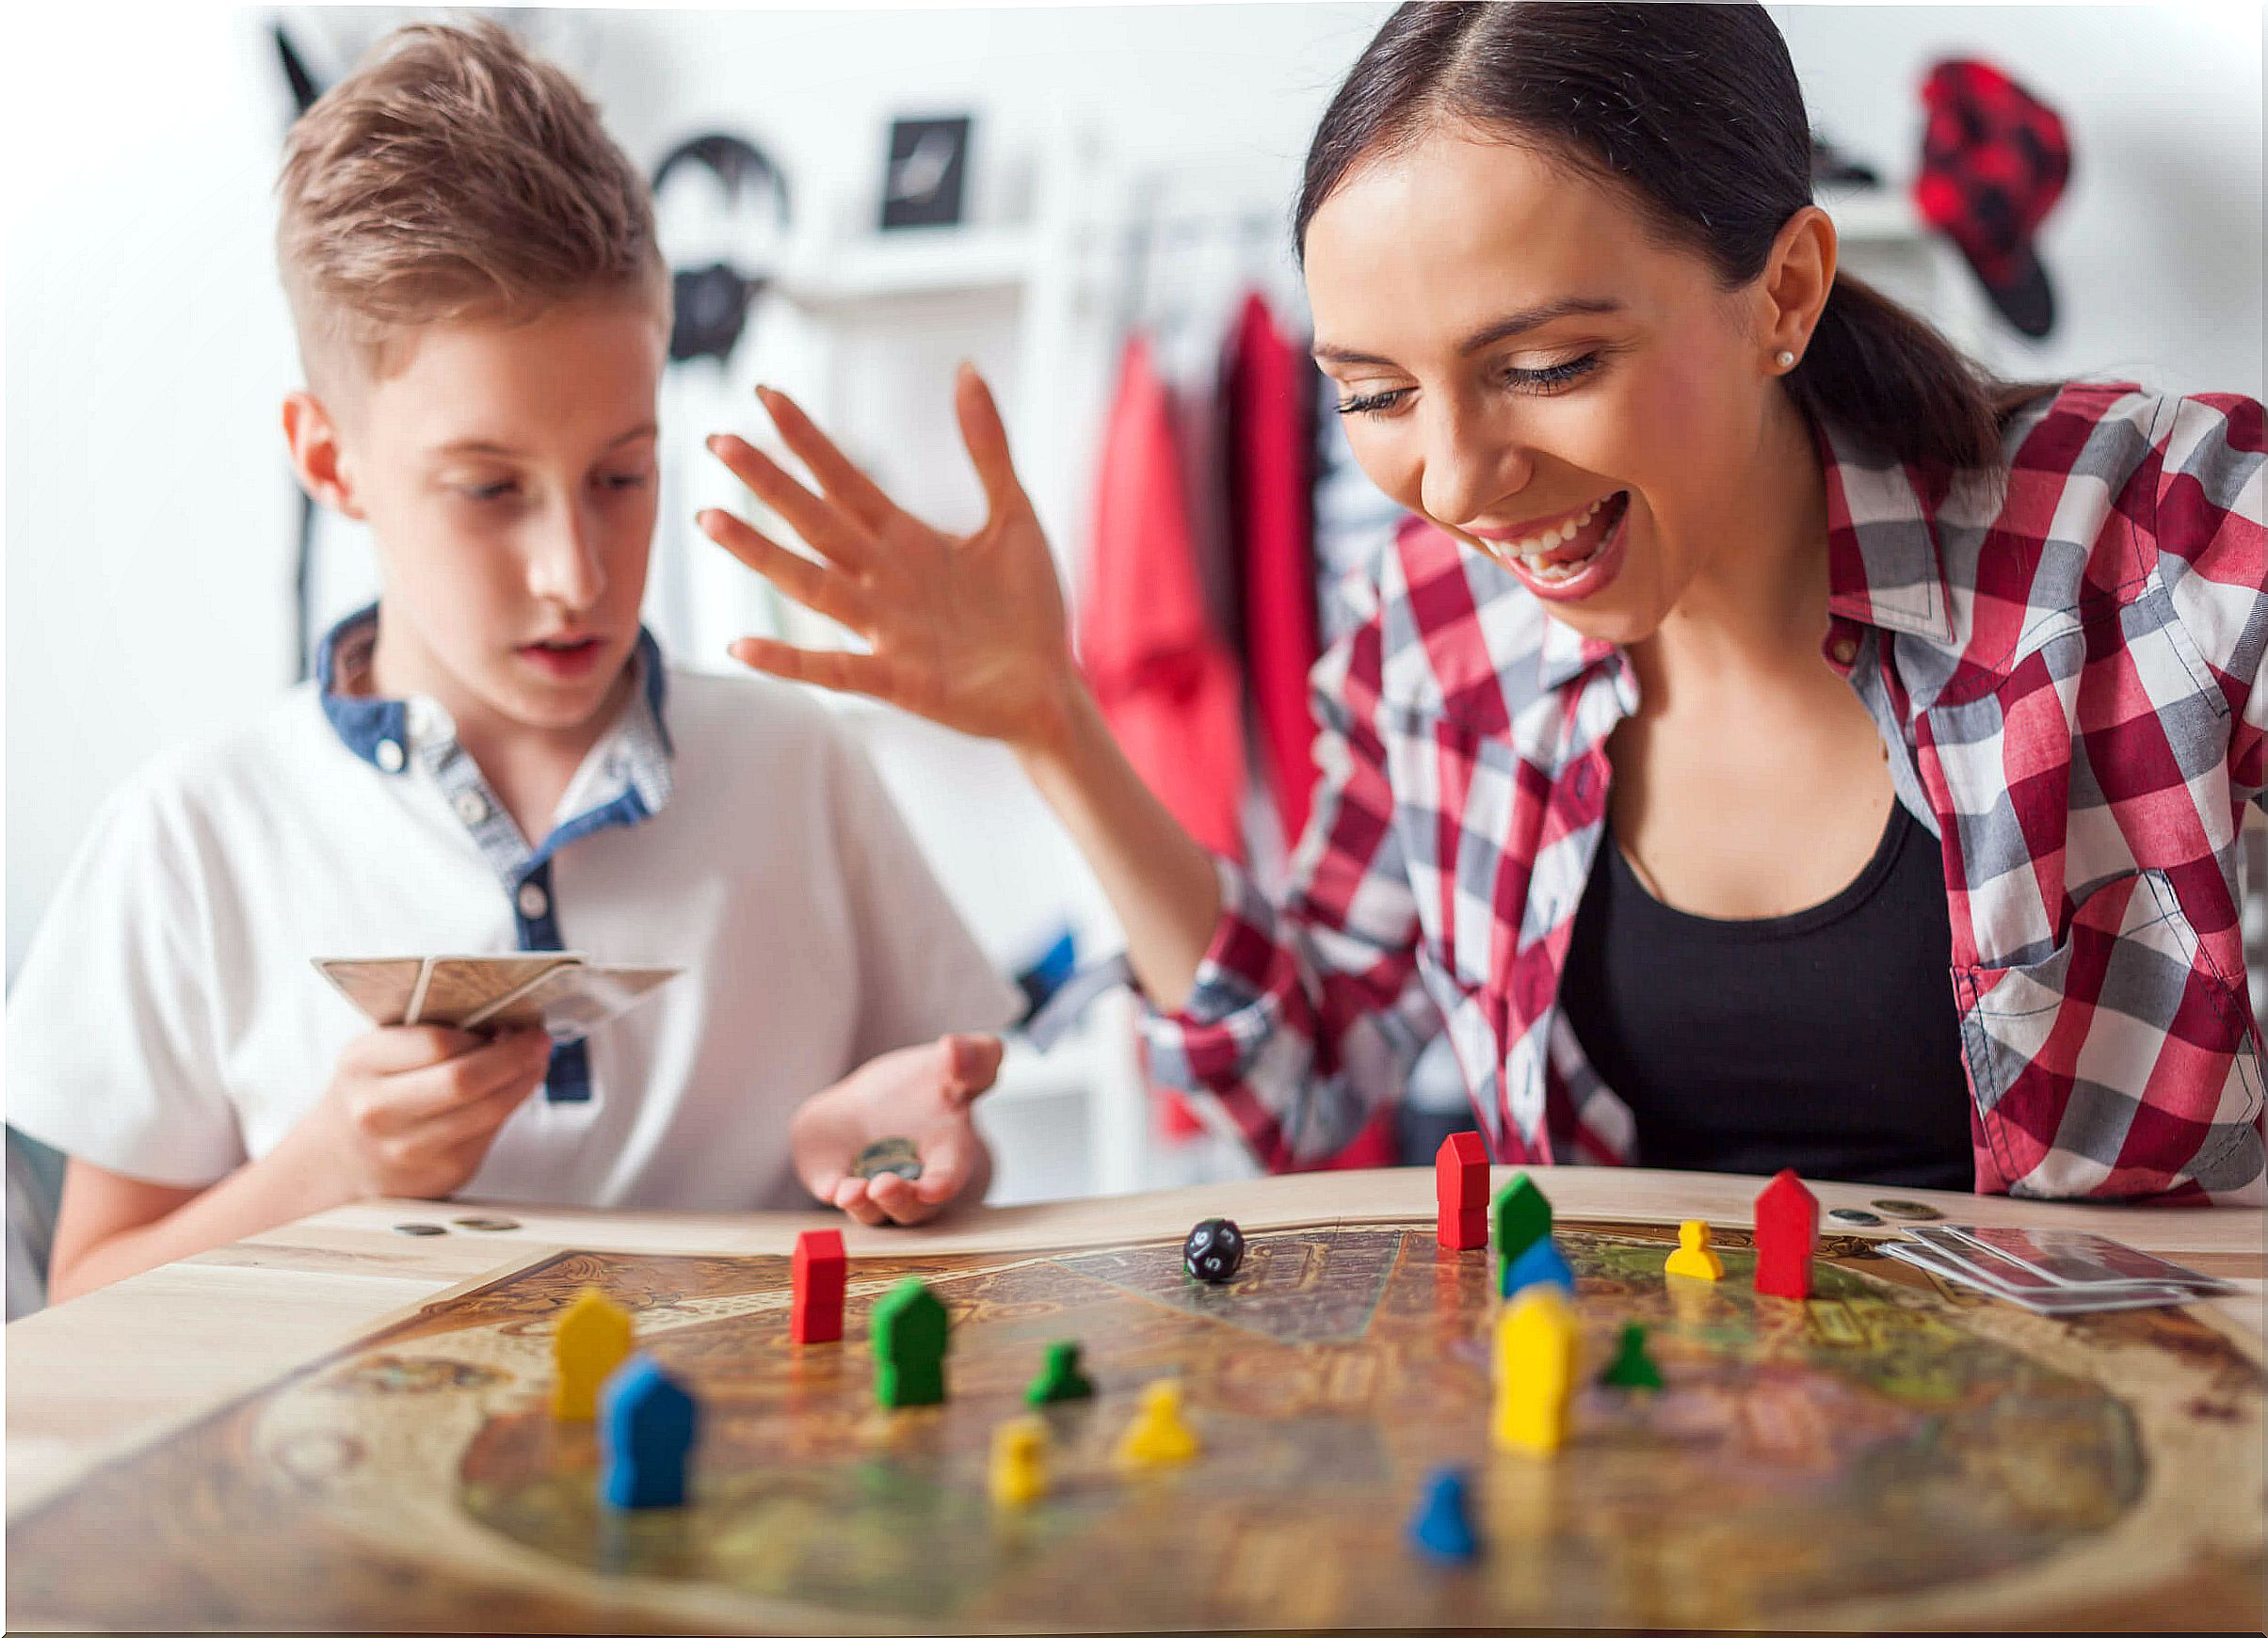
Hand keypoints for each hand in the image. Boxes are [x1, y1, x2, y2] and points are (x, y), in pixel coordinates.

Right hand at [295, 1026, 552, 1201]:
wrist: (341, 1158)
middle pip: (465, 1080)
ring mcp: (409, 1149)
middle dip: (514, 1056)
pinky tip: (515, 1090)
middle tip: (538, 1040)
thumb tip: (505, 1023)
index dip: (485, 1033)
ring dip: (523, 1081)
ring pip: (488, 1110)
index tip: (515, 1021)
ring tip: (535, 1062)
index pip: (437, 1043)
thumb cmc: (372, 1090)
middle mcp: (378, 1111)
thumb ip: (430, 1034)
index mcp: (361, 1065)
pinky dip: (510, 1106)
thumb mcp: (379, 1051)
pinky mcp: (441, 1174)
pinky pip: (490, 1133)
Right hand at [698, 366, 1081, 757]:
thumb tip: (965, 369)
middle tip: (718, 439)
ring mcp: (885, 630)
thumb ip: (988, 447)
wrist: (1051, 687)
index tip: (765, 393)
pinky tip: (741, 645)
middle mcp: (883, 579)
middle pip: (815, 522)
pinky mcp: (898, 680)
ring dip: (761, 554)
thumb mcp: (1013, 515)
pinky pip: (833, 669)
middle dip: (769, 482)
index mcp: (905, 539)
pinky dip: (788, 661)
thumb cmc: (1030, 606)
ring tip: (710, 519)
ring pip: (811, 585)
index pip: (843, 480)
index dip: (807, 439)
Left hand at [789, 1033, 1004, 1226]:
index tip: (934, 1189)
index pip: (949, 1176)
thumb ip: (973, 1058)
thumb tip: (956, 1049)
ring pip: (872, 1213)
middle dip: (900, 1200)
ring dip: (863, 1206)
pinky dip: (831, 1192)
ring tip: (852, 1192)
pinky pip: (832, 1192)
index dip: (943, 1184)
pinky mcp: (833, 1180)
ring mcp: (871, 1188)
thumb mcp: (952, 1066)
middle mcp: (911, 1183)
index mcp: (947, 1155)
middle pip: (911, 1209)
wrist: (872, 1104)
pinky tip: (830, 1186)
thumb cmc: (921, 1090)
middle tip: (885, 1186)